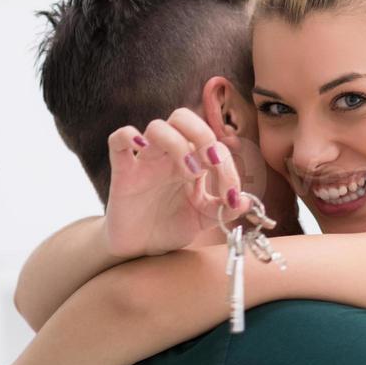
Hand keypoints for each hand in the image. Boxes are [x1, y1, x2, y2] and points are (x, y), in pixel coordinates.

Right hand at [104, 107, 246, 257]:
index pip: (214, 144)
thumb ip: (225, 209)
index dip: (227, 164)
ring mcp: (146, 160)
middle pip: (183, 117)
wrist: (142, 247)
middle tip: (210, 163)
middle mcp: (170, 155)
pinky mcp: (123, 172)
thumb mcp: (205, 219)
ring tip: (189, 173)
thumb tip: (247, 201)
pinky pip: (118, 140)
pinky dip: (128, 136)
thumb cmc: (172, 225)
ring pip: (157, 126)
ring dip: (177, 143)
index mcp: (192, 160)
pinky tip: (141, 147)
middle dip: (203, 134)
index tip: (232, 195)